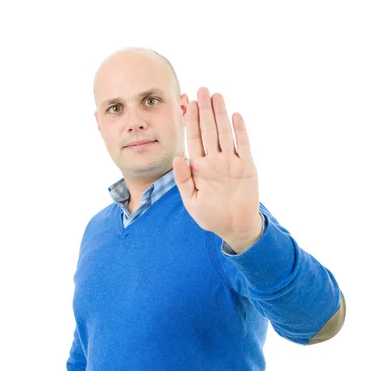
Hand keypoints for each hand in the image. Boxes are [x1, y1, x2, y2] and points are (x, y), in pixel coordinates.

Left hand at [172, 88, 261, 245]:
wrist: (235, 227)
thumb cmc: (211, 216)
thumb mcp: (191, 201)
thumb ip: (183, 179)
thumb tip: (177, 157)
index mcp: (199, 168)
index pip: (193, 139)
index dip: (190, 121)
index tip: (186, 103)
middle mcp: (215, 161)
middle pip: (208, 130)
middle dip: (204, 110)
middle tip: (201, 89)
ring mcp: (231, 162)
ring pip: (225, 133)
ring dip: (220, 114)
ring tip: (216, 95)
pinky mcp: (247, 166)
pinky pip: (243, 144)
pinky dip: (240, 130)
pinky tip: (235, 115)